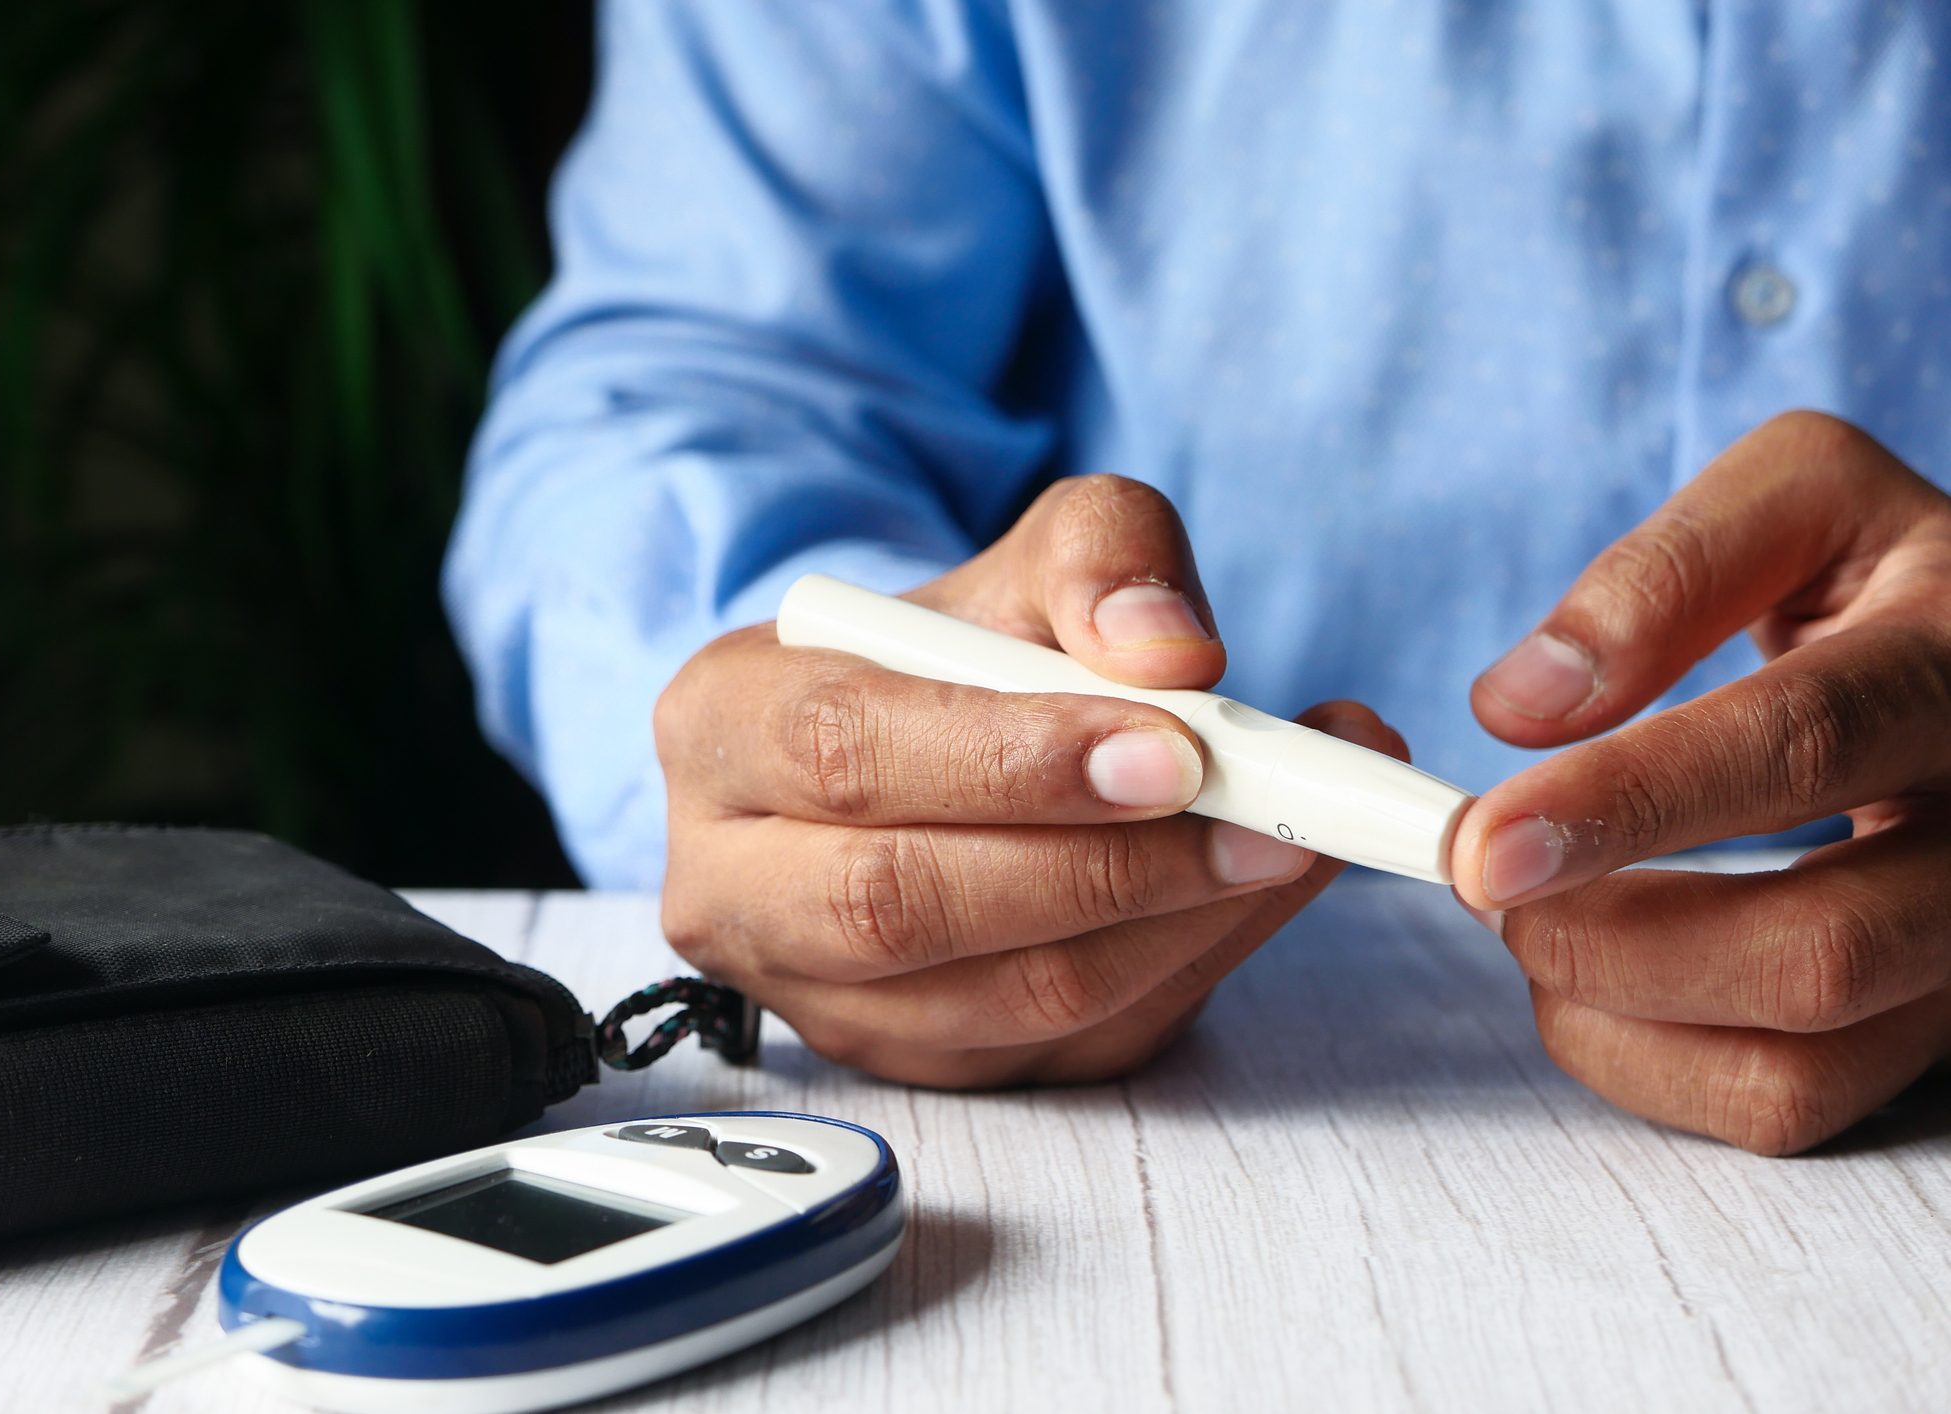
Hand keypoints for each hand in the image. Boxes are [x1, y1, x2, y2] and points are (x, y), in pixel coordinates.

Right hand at [656, 475, 1401, 1086]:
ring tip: (1299, 837)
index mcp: (721, 726)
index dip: (1012, 760)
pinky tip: (1266, 889)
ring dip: (1174, 925)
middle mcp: (734, 884)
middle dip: (1102, 868)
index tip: (1174, 747)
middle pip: (899, 904)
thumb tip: (1171, 654)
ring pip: (999, 999)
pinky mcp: (921, 1066)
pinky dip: (1191, 966)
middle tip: (1265, 815)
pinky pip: (1069, 1043)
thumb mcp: (1028, 557)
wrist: (937, 746)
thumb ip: (1100, 560)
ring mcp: (821, 998)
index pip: (847, 753)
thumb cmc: (963, 648)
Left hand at [1456, 411, 1950, 1153]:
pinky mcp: (1939, 1024)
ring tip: (1529, 920)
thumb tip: (1523, 705)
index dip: (1628, 803)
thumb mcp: (1800, 498)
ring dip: (1614, 1008)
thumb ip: (1663, 574)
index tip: (1485, 844)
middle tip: (1485, 880)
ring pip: (1802, 1059)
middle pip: (1820, 950)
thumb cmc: (1883, 574)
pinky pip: (1792, 1103)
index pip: (1800, 746)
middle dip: (1607, 940)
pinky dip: (1649, 1063)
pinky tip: (1591, 976)